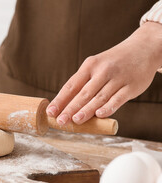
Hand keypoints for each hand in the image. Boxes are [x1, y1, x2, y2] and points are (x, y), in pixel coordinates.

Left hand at [46, 22, 161, 125]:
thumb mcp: (96, 66)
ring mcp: (117, 78)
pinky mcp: (131, 86)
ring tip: (75, 120)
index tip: (50, 111)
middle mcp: (102, 71)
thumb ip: (84, 84)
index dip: (60, 100)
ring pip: (99, 97)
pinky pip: (118, 99)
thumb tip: (66, 106)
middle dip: (70, 108)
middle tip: (60, 121)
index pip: (71, 85)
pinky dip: (109, 107)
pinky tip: (99, 115)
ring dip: (86, 110)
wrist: (144, 48)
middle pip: (83, 93)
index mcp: (89, 66)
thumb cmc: (114, 63)